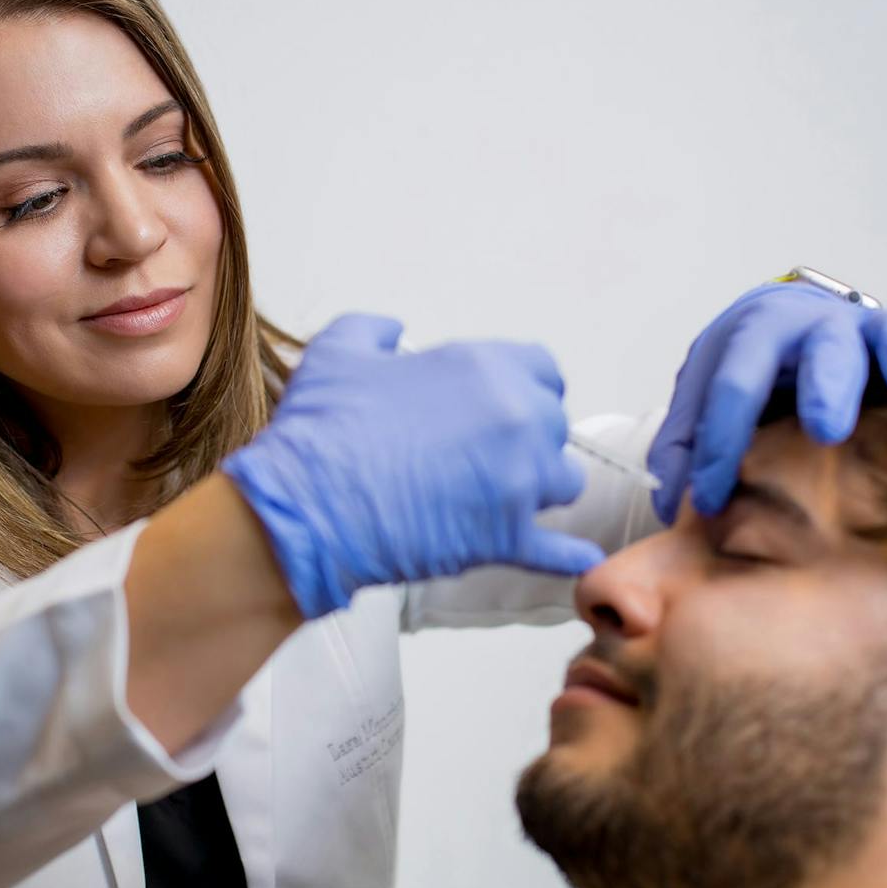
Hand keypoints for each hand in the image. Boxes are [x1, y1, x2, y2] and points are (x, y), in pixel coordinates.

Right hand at [223, 314, 604, 618]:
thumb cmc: (322, 429)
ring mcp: (518, 481)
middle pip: (554, 426)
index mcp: (484, 368)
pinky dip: (567, 555)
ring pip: (562, 483)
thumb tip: (391, 329)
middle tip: (487, 456)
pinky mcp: (507, 537)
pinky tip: (579, 558)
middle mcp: (516, 419)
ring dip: (538, 488)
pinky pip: (558, 549)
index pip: (543, 371)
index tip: (507, 406)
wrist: (307, 507)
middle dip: (527, 439)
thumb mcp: (339, 351)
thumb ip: (373, 329)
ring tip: (501, 498)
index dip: (525, 388)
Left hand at [647, 284, 886, 521]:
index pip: (733, 386)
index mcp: (754, 335)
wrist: (779, 325)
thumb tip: (673, 503)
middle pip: (822, 348)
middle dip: (825, 388)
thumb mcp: (702, 399)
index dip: (717, 443)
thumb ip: (685, 445)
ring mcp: (865, 330)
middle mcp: (814, 326)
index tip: (708, 499)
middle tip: (827, 430)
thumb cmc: (743, 374)